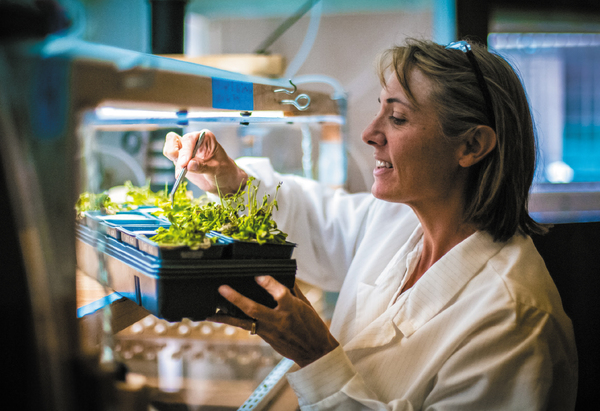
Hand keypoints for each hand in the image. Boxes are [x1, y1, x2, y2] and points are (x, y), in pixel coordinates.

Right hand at [162, 129, 247, 194]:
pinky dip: (174, 167)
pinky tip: (180, 176)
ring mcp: (185, 150)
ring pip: (170, 148)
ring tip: (180, 174)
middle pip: (175, 140)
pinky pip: (172, 159)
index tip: (185, 163)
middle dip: (177, 155)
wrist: (224, 180)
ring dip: (174, 161)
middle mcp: (193, 141)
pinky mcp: (181, 160)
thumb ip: (202, 166)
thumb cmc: (224, 170)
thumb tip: (188, 165)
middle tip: (181, 170)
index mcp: (204, 137)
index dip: (185, 150)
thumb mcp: (217, 169)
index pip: (189, 139)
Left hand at [207, 276, 339, 367]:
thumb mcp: (306, 305)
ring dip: (227, 316)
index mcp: (293, 309)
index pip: (279, 293)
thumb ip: (293, 290)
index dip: (268, 283)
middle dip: (237, 298)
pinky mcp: (265, 337)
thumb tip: (283, 274)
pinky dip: (232, 321)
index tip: (258, 274)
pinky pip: (246, 327)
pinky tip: (219, 317)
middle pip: (254, 309)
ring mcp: (270, 331)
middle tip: (222, 288)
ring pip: (244, 322)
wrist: (314, 351)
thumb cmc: (312, 325)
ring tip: (211, 310)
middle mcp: (279, 320)